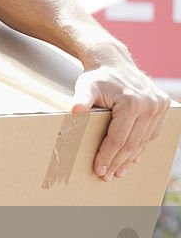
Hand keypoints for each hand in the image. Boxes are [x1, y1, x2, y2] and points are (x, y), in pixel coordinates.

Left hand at [72, 61, 169, 179]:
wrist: (113, 61)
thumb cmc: (97, 77)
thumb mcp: (86, 86)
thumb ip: (82, 98)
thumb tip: (75, 109)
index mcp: (133, 103)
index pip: (118, 139)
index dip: (107, 156)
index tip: (98, 170)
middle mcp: (150, 105)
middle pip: (131, 143)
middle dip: (117, 162)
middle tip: (106, 176)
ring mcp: (159, 106)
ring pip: (143, 140)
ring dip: (129, 158)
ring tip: (117, 171)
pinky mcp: (162, 106)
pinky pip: (151, 132)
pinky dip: (140, 146)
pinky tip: (131, 157)